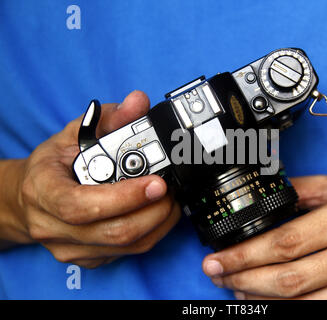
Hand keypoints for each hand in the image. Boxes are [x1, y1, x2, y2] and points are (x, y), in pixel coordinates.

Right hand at [5, 90, 179, 267]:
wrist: (29, 198)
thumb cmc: (52, 165)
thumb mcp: (73, 134)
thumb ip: (108, 117)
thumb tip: (138, 103)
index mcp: (44, 192)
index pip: (83, 206)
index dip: (125, 197)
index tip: (157, 182)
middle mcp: (53, 227)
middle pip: (113, 232)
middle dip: (153, 211)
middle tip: (170, 190)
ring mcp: (70, 248)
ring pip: (126, 246)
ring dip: (158, 223)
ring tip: (168, 199)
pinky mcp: (88, 259)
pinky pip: (128, 253)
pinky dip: (151, 233)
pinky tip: (155, 213)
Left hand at [202, 174, 326, 298]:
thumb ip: (300, 190)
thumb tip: (264, 196)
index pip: (286, 243)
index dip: (245, 255)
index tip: (218, 259)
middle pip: (290, 279)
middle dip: (245, 281)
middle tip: (218, 276)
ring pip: (306, 304)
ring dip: (264, 301)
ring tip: (238, 291)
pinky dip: (294, 310)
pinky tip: (273, 302)